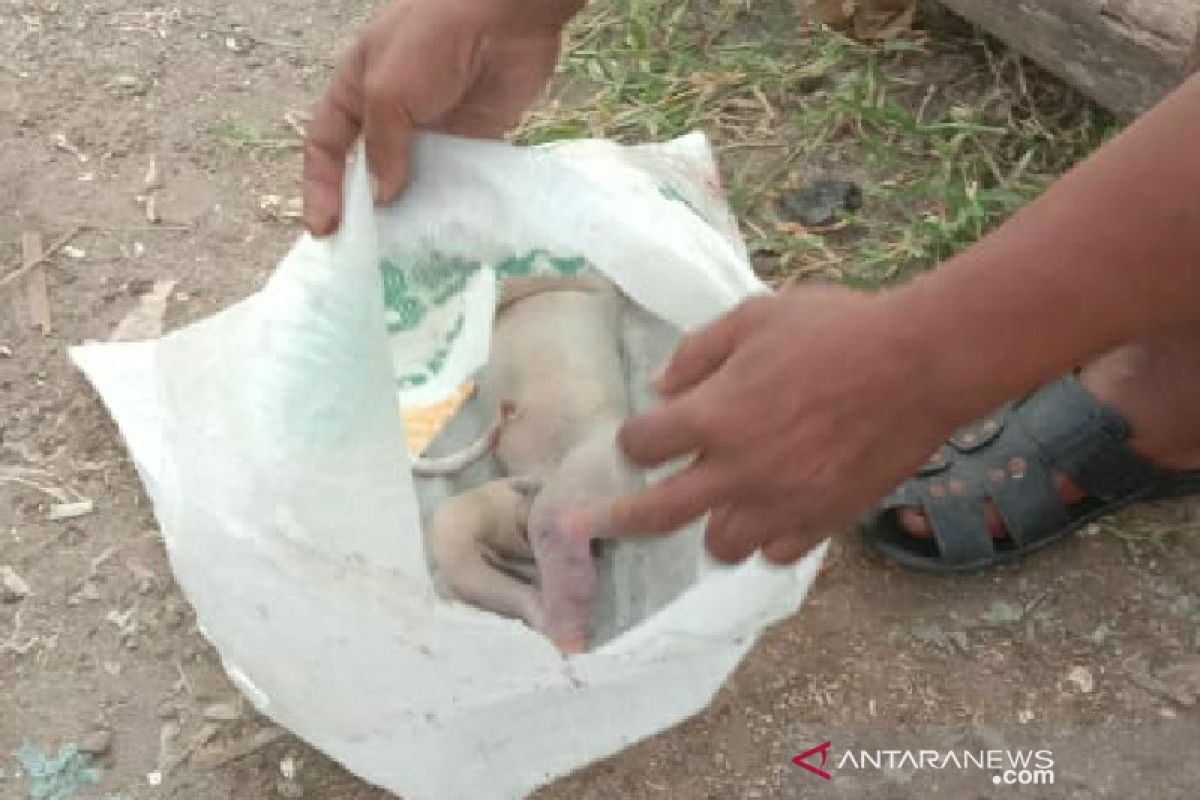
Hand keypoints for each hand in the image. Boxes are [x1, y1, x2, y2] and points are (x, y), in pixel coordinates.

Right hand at [303, 0, 580, 234]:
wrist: (505, 17)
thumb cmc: (433, 40)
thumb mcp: (388, 92)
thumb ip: (381, 148)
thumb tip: (381, 199)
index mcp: (356, 91)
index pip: (327, 147)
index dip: (320, 187)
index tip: (324, 229)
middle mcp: (391, 114)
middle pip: (370, 171)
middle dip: (367, 213)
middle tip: (366, 256)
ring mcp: (433, 130)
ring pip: (414, 183)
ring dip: (412, 216)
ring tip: (408, 257)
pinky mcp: (473, 141)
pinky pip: (456, 182)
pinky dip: (451, 206)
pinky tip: (448, 235)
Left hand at [610, 285, 956, 564]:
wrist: (919, 364)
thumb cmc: (836, 330)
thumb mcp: (756, 316)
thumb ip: (699, 352)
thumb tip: (661, 387)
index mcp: (714, 415)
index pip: (642, 445)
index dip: (633, 441)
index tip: (640, 439)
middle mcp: (737, 469)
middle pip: (657, 515)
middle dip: (621, 520)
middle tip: (599, 525)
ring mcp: (781, 502)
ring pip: (721, 546)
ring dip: (710, 526)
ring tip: (718, 507)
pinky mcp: (823, 520)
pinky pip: (776, 553)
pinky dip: (768, 538)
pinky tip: (772, 513)